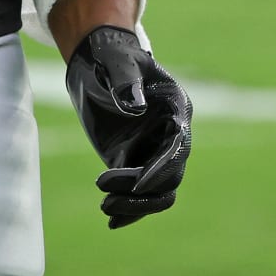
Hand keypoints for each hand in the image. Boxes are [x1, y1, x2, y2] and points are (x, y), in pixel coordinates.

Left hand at [64, 26, 192, 227]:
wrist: (98, 61)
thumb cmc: (111, 56)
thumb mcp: (117, 62)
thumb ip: (126, 81)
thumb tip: (134, 107)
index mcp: (176, 107)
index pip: (177, 146)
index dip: (161, 167)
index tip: (138, 184)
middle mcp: (171, 133)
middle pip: (170, 175)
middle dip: (142, 190)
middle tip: (106, 196)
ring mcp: (154, 149)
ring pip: (159, 190)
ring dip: (136, 204)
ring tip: (105, 208)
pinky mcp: (135, 160)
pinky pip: (140, 193)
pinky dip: (130, 208)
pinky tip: (112, 219)